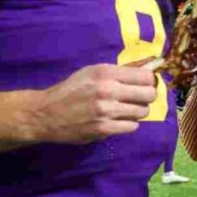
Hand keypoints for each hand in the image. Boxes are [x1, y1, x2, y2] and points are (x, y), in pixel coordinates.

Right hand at [33, 63, 158, 143]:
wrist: (46, 113)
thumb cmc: (72, 89)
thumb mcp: (93, 72)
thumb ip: (121, 70)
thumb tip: (150, 66)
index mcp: (106, 73)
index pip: (145, 76)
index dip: (149, 81)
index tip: (144, 84)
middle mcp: (108, 90)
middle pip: (149, 94)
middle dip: (147, 96)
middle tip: (138, 98)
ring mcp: (106, 111)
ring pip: (142, 112)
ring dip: (137, 111)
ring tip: (125, 109)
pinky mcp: (103, 129)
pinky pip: (132, 126)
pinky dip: (128, 124)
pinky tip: (117, 120)